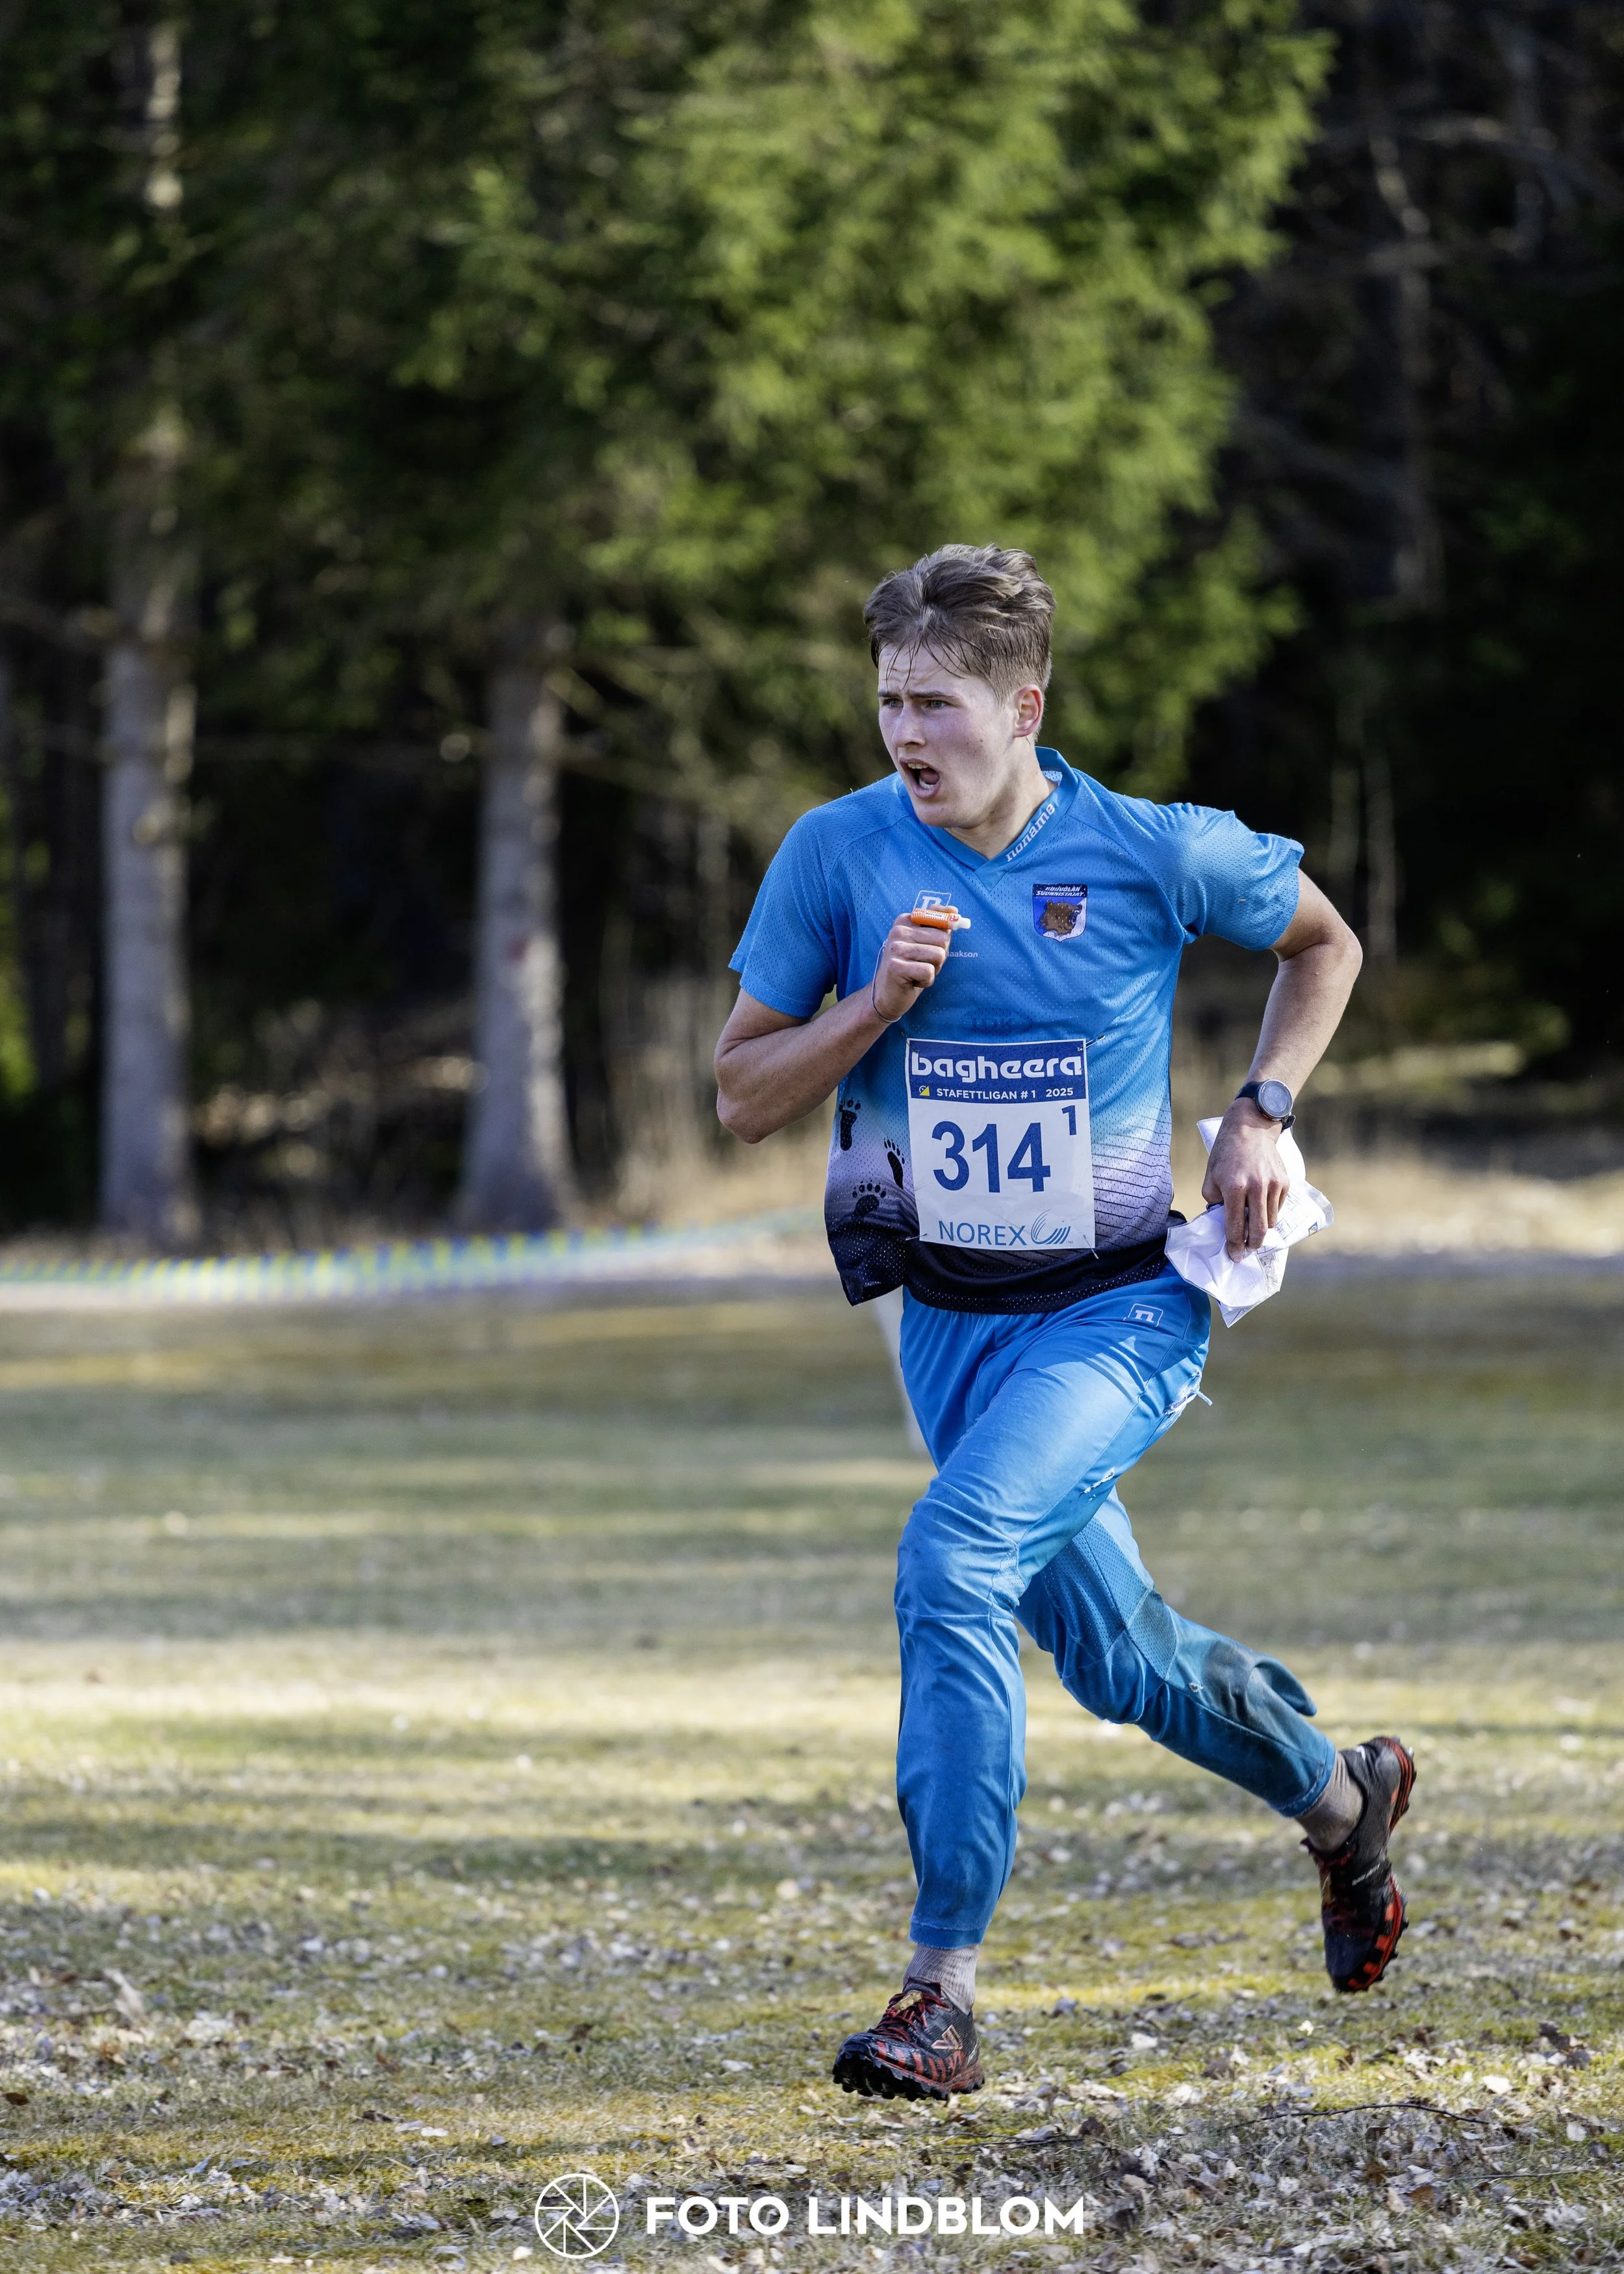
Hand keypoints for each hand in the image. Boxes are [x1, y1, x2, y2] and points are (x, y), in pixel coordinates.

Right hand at [871, 911, 952, 1021]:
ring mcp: (896, 948)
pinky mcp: (896, 967)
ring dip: (933, 969)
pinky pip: (929, 971)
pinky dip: (926, 981)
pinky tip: (913, 981)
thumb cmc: (911, 968)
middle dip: (939, 956)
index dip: (945, 930)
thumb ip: (938, 927)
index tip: (940, 940)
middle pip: (943, 938)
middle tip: (922, 964)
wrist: (887, 995)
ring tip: (917, 972)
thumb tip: (955, 911)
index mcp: (904, 921)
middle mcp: (898, 931)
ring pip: (939, 955)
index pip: (937, 915)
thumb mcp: (924, 944)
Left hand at [1202, 1098, 1290, 1258]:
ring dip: (1261, 1229)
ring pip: (1270, 1221)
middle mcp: (1256, 1187)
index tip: (1234, 1256)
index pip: (1235, 1226)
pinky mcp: (1285, 1182)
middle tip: (1247, 1250)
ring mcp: (1273, 1185)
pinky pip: (1278, 1208)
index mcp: (1234, 1187)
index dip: (1234, 1245)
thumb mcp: (1211, 1177)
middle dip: (1252, 1245)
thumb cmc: (1226, 1153)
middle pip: (1258, 1229)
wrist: (1251, 1128)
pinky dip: (1270, 1213)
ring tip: (1252, 1228)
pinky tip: (1260, 1207)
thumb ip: (1214, 1202)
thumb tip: (1223, 1222)